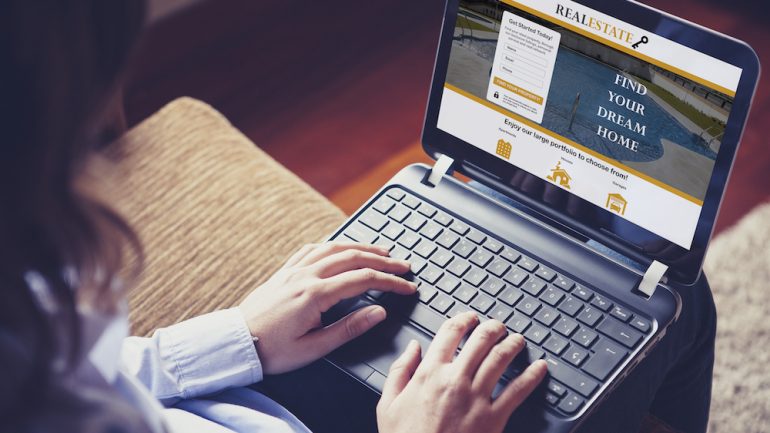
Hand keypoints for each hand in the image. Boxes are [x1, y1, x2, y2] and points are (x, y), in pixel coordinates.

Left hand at [239, 241, 416, 374]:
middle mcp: (306, 275)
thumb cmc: (272, 351)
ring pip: (334, 248)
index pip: (364, 279)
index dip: (391, 282)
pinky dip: (333, 244)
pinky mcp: (283, 271)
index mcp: (315, 294)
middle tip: (403, 265)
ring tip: (381, 251)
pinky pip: (312, 248)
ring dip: (361, 247)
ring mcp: (293, 270)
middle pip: (353, 257)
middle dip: (383, 260)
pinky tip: (340, 247)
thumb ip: (349, 328)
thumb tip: (378, 312)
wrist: (236, 344)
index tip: (408, 287)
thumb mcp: (314, 347)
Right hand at [377, 313, 547, 432]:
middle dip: (493, 328)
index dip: (463, 320)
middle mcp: (455, 380)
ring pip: (500, 359)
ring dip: (512, 344)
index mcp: (429, 373)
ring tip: (518, 340)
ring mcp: (476, 398)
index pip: (450, 333)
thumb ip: (399, 371)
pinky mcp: (493, 419)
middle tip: (498, 326)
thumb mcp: (388, 404)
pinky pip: (517, 391)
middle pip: (480, 341)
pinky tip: (540, 368)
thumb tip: (412, 347)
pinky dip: (532, 376)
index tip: (469, 317)